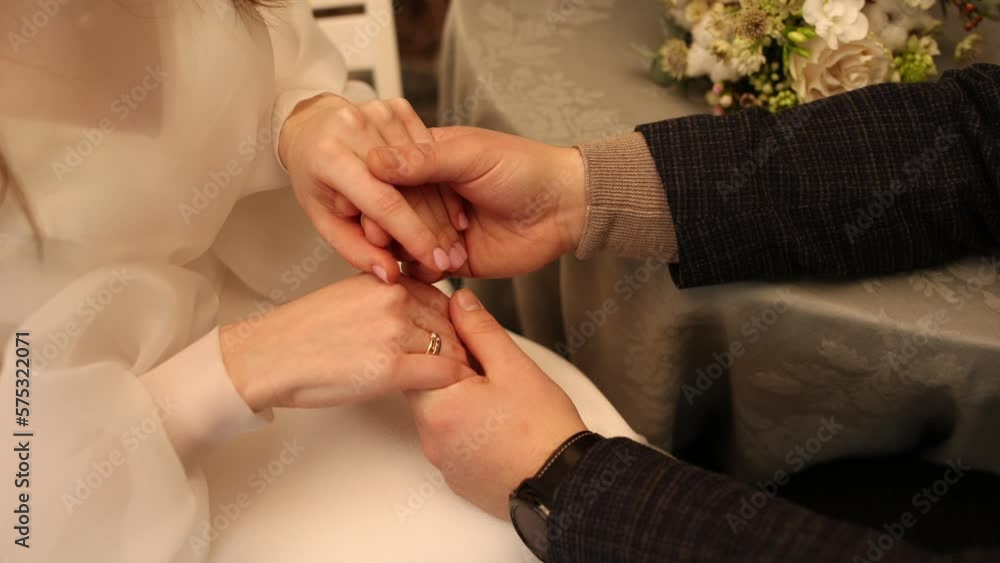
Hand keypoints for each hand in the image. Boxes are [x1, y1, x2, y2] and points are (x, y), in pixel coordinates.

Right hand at [219, 275, 475, 410]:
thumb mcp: (350, 295)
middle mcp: (393, 299)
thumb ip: (386, 295)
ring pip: (450, 347)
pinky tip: (449, 391)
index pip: (441, 298)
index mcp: (385, 280)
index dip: (451, 323)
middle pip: (449, 323)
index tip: (455, 340)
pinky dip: (451, 382)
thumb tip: (418, 308)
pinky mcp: (390, 367)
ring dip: (455, 365)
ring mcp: (394, 332)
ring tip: (456, 381)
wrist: (269, 358)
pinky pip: (441, 372)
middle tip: (462, 365)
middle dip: (457, 345)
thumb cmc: (302, 333)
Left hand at [279, 94, 467, 282]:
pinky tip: (445, 206)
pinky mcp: (397, 106)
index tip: (434, 261)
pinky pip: (429, 150)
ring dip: (443, 207)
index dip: (413, 235)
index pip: (382, 202)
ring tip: (453, 238)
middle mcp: (354, 127)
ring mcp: (378, 112)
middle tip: (450, 258)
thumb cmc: (315, 177)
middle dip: (435, 228)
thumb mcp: (325, 219)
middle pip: (409, 187)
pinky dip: (440, 180)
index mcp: (330, 156)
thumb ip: (356, 250)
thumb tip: (390, 275)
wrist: (310, 129)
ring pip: (425, 169)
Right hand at [366, 127, 586, 281]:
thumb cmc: (524, 169)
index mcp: (427, 162)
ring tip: (412, 254)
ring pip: (402, 244)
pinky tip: (428, 268)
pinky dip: (420, 271)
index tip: (366, 202)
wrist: (565, 207)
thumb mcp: (471, 156)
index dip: (375, 191)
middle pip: (389, 214)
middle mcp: (428, 196)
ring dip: (404, 250)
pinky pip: (423, 269)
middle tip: (387, 236)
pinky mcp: (453, 260)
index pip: (385, 177)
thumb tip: (374, 159)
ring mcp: (438, 229)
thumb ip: (423, 160)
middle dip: (389, 226)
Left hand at [406, 288, 586, 518]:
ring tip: (497, 397)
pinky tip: (496, 423)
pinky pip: (452, 442)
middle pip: (426, 389)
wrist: (564, 484)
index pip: (418, 360)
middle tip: (488, 368)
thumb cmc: (543, 429)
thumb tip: (459, 303)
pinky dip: (467, 428)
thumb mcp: (513, 366)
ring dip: (459, 400)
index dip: (443, 343)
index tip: (470, 341)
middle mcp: (432, 438)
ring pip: (440, 416)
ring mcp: (443, 461)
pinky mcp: (457, 478)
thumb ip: (480, 330)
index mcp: (438, 406)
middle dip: (451, 372)